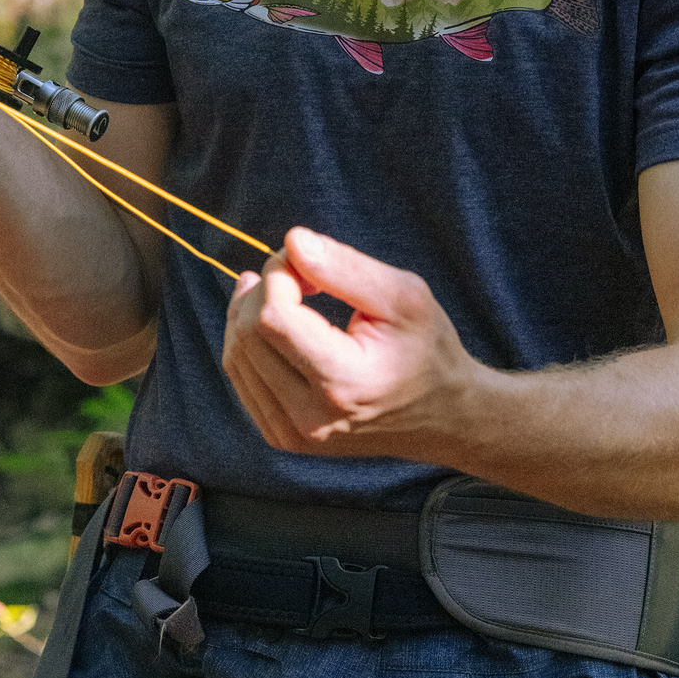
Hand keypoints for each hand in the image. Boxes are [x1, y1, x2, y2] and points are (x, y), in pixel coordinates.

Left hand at [221, 227, 481, 462]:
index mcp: (344, 384)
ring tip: (290, 290)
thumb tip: (291, 241)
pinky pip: (242, 376)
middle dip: (264, 289)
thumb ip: (345, 267)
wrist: (442, 417)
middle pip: (249, 335)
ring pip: (236, 355)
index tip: (308, 263)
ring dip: (251, 311)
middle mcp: (312, 419)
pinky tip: (276, 320)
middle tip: (301, 271)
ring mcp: (293, 435)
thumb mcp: (404, 297)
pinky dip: (250, 340)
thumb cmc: (428, 349)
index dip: (279, 276)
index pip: (272, 319)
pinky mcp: (282, 436)